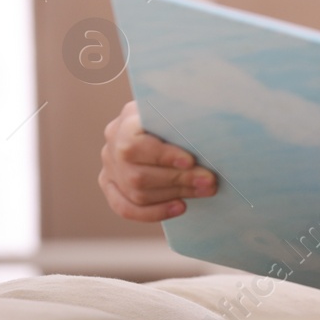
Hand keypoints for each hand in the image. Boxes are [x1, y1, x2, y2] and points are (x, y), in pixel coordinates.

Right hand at [97, 99, 217, 221]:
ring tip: (205, 190)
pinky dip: (155, 212)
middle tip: (209, 181)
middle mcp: (113, 143)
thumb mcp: (183, 107)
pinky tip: (181, 207)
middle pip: (138, 174)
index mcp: (128, 119)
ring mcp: (110, 166)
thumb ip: (186, 118)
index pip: (134, 145)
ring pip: (136, 193)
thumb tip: (207, 135)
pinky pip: (125, 207)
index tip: (190, 162)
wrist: (172, 118)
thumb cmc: (183, 112)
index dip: (162, 157)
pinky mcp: (110, 184)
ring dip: (174, 194)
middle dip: (178, 180)